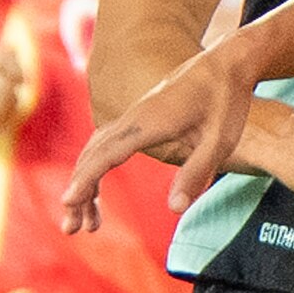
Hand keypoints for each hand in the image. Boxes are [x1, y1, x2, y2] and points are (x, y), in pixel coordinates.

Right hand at [62, 41, 259, 230]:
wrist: (226, 63)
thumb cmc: (226, 101)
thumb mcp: (219, 141)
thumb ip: (196, 174)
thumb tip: (174, 210)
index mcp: (150, 123)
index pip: (107, 155)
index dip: (86, 180)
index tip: (67, 202)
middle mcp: (134, 117)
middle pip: (93, 155)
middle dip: (79, 192)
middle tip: (71, 229)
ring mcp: (134, 115)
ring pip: (96, 150)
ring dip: (85, 183)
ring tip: (87, 222)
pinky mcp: (139, 116)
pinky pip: (106, 143)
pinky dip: (96, 167)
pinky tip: (95, 189)